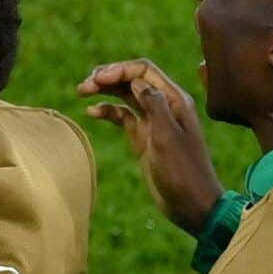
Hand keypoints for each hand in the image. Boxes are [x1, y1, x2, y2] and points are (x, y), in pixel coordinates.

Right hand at [78, 57, 224, 236]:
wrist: (191, 203)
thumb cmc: (183, 171)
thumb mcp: (167, 136)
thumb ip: (153, 104)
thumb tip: (136, 81)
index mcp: (175, 100)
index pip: (144, 71)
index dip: (119, 69)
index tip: (98, 80)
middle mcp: (164, 106)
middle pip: (132, 79)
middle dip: (108, 77)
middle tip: (84, 86)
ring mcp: (153, 121)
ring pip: (125, 96)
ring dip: (104, 91)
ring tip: (82, 91)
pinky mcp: (143, 138)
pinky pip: (123, 116)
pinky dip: (107, 111)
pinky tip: (91, 112)